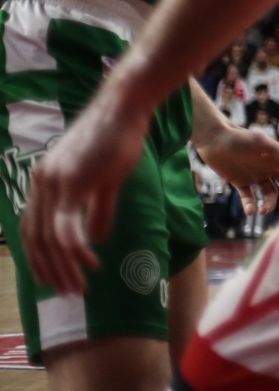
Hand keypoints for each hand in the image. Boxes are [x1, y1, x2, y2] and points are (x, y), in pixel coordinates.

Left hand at [21, 94, 150, 293]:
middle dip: (50, 271)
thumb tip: (97, 238)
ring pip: (49, 239)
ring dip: (63, 268)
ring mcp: (54, 184)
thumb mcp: (106, 179)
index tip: (54, 281)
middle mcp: (41, 184)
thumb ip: (98, 209)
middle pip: (36, 239)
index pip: (31, 229)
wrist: (124, 106)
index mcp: (44, 182)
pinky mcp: (72, 184)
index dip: (40, 259)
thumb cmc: (119, 136)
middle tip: (67, 293)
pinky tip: (91, 262)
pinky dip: (76, 251)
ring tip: (78, 287)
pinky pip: (66, 228)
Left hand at [196, 124, 278, 218]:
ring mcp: (256, 177)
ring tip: (262, 211)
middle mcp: (270, 168)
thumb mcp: (261, 142)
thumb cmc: (240, 138)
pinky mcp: (240, 184)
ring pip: (269, 195)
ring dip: (269, 204)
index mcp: (278, 158)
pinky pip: (249, 198)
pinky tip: (250, 211)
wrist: (215, 140)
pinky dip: (250, 206)